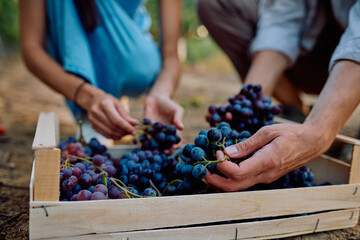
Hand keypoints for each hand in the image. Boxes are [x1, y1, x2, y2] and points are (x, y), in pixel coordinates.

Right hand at [85, 92, 137, 139]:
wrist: (93, 100)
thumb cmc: (108, 101)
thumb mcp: (118, 103)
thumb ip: (126, 115)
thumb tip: (134, 124)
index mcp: (105, 104)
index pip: (116, 120)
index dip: (126, 127)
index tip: (133, 131)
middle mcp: (97, 112)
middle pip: (113, 127)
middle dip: (124, 132)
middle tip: (131, 132)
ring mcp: (93, 120)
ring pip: (109, 133)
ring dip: (120, 135)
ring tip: (126, 132)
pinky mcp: (93, 126)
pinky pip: (105, 135)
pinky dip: (114, 136)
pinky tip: (119, 133)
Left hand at [144, 94, 183, 151]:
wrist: (156, 98)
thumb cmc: (169, 104)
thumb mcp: (176, 110)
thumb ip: (178, 118)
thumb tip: (181, 127)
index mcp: (174, 131)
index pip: (176, 141)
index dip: (176, 145)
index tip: (174, 147)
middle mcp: (165, 134)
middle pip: (166, 145)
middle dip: (165, 150)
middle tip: (164, 152)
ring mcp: (155, 133)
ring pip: (155, 144)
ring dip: (154, 149)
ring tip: (153, 151)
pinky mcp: (146, 130)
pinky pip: (145, 137)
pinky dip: (143, 142)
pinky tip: (141, 145)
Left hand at [205, 123, 331, 191]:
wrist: (311, 143)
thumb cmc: (290, 134)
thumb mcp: (267, 132)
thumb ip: (247, 144)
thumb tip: (228, 151)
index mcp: (266, 162)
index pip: (238, 173)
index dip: (223, 165)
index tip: (218, 152)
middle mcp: (265, 175)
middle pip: (235, 186)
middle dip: (215, 180)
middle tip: (203, 170)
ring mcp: (266, 178)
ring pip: (239, 186)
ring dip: (222, 180)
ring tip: (210, 168)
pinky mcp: (266, 177)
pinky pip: (246, 182)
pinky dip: (232, 177)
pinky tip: (225, 167)